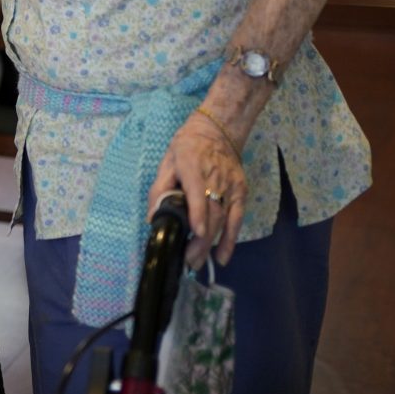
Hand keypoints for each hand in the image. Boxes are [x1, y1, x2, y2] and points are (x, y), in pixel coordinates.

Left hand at [147, 112, 247, 268]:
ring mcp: (231, 187)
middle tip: (188, 261)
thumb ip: (160, 188)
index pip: (198, 192)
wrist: (218, 130)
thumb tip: (153, 217)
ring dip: (211, 244)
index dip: (198, 213)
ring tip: (198, 263)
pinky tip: (222, 257)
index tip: (196, 232)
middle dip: (201, 240)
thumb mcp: (167, 161)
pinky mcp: (241, 192)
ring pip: (223, 219)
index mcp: (192, 167)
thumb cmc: (187, 146)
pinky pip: (237, 219)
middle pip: (211, 213)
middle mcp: (215, 178)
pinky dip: (231, 239)